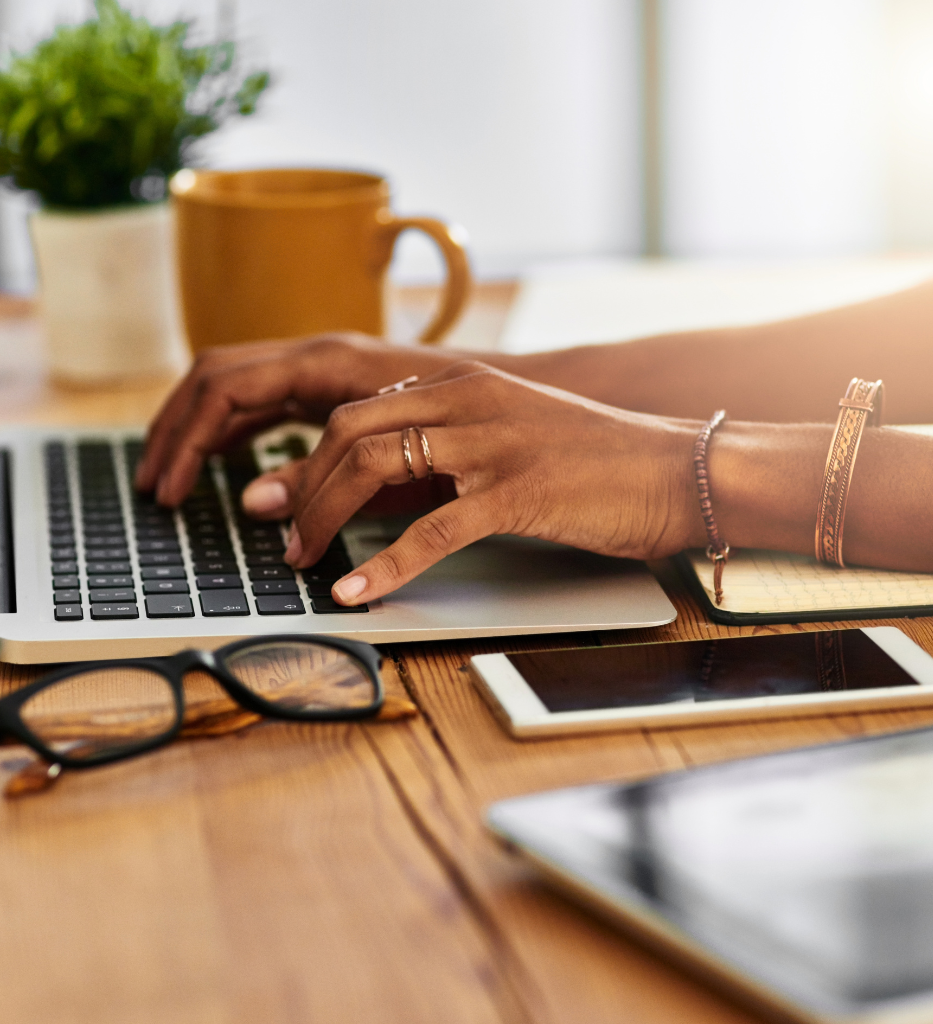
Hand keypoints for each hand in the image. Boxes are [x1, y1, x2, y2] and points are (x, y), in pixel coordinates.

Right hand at [134, 333, 477, 502]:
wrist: (514, 395)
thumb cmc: (466, 421)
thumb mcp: (393, 460)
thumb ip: (322, 478)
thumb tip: (253, 502)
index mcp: (325, 361)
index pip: (225, 387)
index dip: (187, 439)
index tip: (169, 487)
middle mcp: (317, 354)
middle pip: (216, 377)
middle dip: (176, 429)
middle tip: (153, 485)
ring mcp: (324, 366)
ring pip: (235, 383)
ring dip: (197, 428)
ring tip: (172, 477)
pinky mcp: (334, 386)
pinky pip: (264, 397)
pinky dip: (232, 427)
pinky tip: (222, 460)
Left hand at [244, 363, 701, 604]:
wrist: (676, 468)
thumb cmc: (599, 458)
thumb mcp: (514, 433)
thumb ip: (454, 443)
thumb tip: (398, 477)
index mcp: (463, 384)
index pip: (358, 409)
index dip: (307, 455)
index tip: (278, 492)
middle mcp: (468, 402)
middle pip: (350, 433)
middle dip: (301, 486)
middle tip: (278, 531)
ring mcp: (492, 444)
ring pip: (376, 468)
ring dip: (325, 518)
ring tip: (303, 559)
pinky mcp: (517, 492)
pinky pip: (431, 532)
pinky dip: (384, 566)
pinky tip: (357, 593)